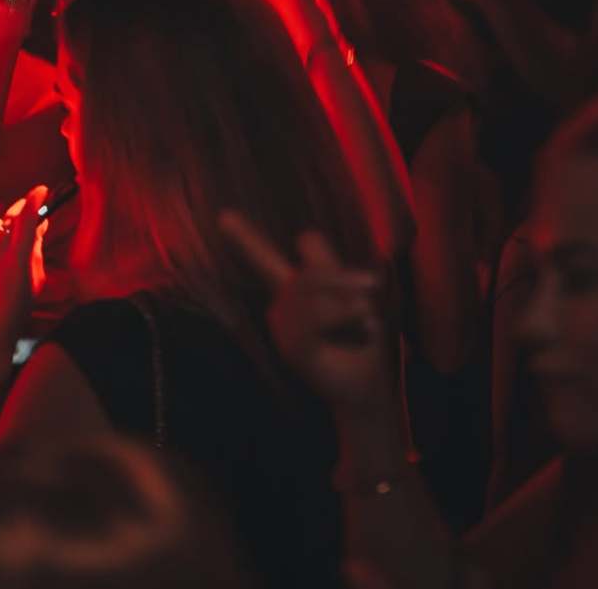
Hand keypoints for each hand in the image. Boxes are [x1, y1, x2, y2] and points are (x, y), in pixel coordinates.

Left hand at [0, 186, 48, 339]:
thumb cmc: (18, 306)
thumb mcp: (36, 277)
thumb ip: (36, 247)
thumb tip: (41, 223)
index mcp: (18, 259)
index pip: (27, 219)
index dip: (35, 200)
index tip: (42, 190)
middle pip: (10, 218)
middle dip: (22, 209)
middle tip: (30, 205)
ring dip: (5, 226)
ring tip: (11, 236)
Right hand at [221, 213, 389, 411]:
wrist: (365, 383)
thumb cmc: (357, 336)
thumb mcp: (348, 290)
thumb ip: (325, 262)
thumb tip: (302, 234)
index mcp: (292, 292)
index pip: (265, 258)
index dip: (245, 237)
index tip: (224, 215)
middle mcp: (281, 309)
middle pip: (308, 271)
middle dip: (344, 278)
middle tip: (373, 286)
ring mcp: (285, 332)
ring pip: (315, 290)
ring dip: (352, 302)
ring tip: (363, 322)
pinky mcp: (296, 350)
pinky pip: (318, 316)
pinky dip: (347, 316)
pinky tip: (361, 330)